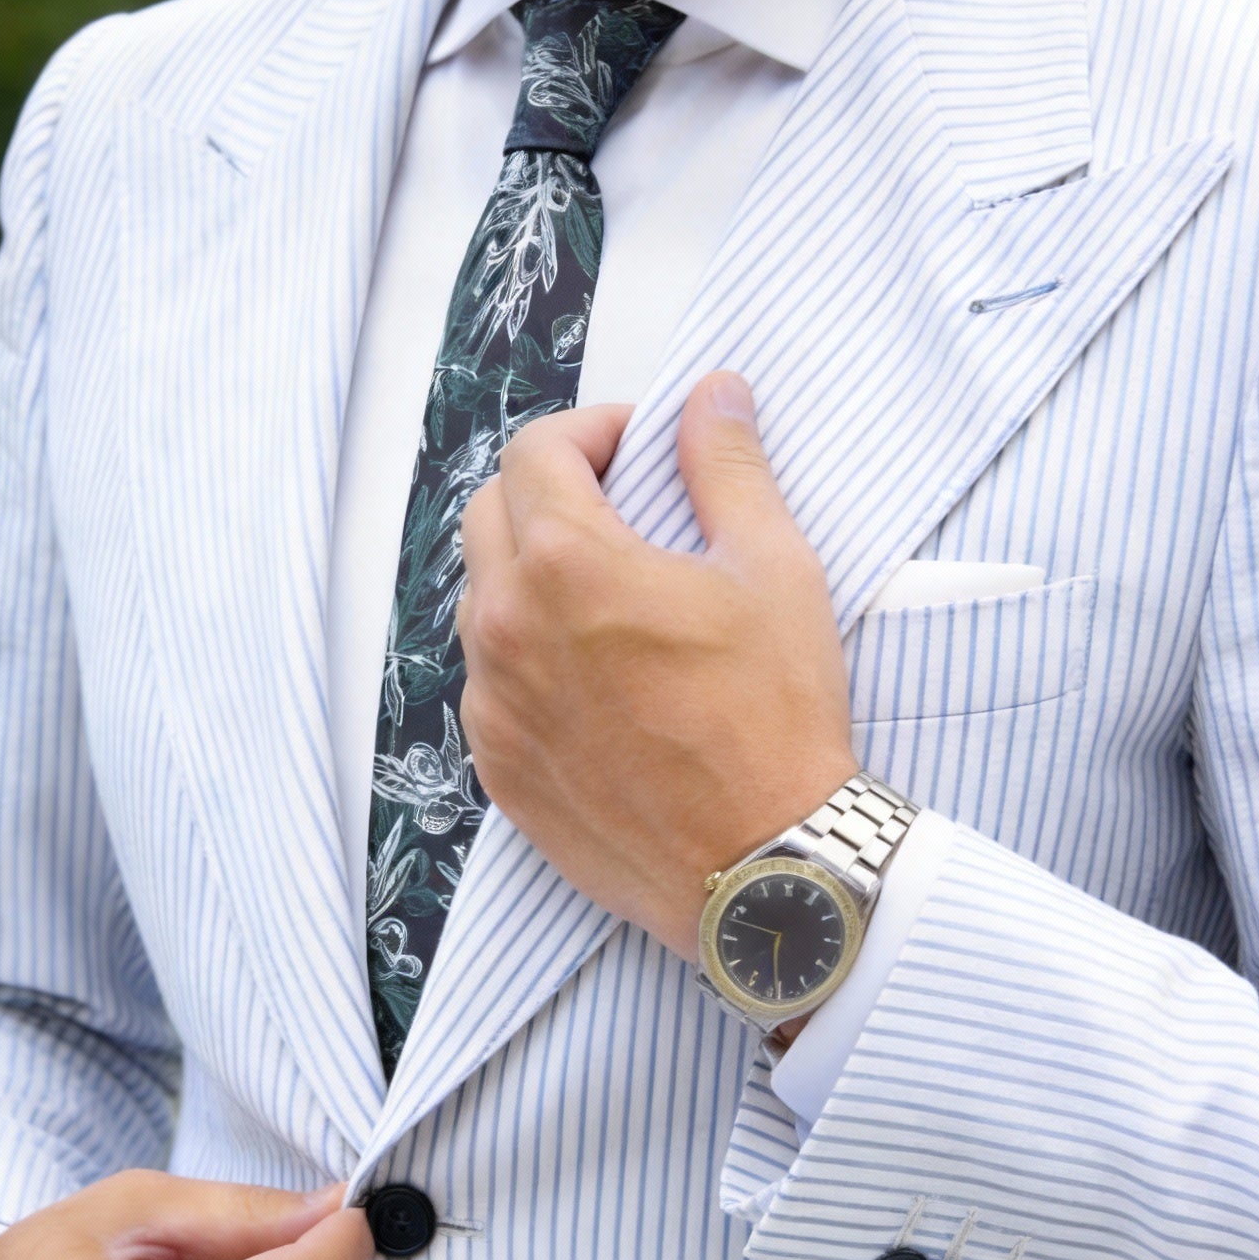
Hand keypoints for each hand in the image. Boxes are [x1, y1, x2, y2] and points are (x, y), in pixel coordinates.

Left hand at [457, 371, 857, 963]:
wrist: (761, 865)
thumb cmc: (775, 721)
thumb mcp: (773, 569)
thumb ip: (728, 467)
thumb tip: (713, 394)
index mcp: (567, 564)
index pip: (534, 452)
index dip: (588, 433)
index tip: (635, 450)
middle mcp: (507, 627)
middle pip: (489, 514)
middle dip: (548, 492)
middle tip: (620, 509)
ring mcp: (493, 702)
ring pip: (483, 601)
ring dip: (532, 576)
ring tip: (611, 599)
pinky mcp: (497, 765)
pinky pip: (490, 683)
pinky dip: (527, 658)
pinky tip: (596, 677)